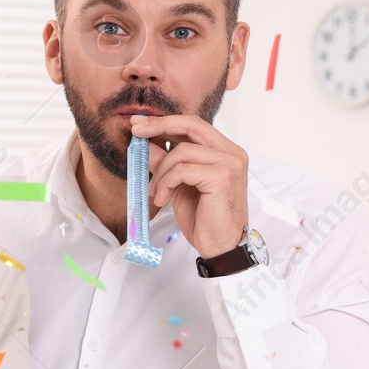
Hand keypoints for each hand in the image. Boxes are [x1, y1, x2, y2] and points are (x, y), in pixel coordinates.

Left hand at [128, 113, 249, 259]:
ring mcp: (230, 163)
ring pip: (182, 151)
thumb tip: (145, 143)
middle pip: (191, 125)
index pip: (194, 125)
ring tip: (156, 191)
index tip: (140, 124)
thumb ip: (165, 163)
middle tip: (136, 132)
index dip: (165, 122)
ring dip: (161, 171)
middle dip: (159, 126)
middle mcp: (232, 153)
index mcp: (225, 151)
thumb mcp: (178, 185)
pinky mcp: (222, 177)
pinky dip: (166, 183)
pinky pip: (182, 170)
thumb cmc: (204, 218)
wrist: (220, 247)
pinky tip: (163, 199)